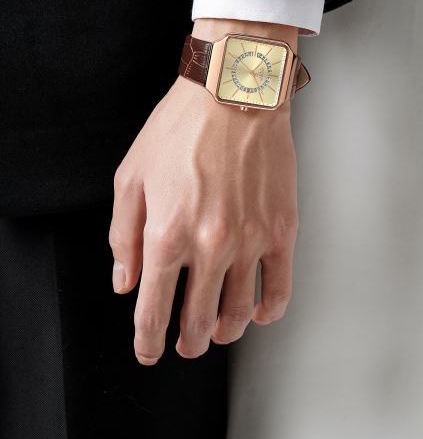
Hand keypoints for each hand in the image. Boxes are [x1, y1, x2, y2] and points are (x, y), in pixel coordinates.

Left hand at [109, 18, 298, 363]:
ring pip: (239, 312)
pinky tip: (259, 312)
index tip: (148, 348)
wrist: (235, 90)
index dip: (148, 340)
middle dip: (187, 342)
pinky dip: (269, 310)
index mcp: (167, 235)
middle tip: (185, 343)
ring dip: (225, 332)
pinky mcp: (282, 228)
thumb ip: (124, 235)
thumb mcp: (132, 175)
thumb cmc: (183, 124)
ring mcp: (251, 240)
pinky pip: (279, 287)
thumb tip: (127, 280)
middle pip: (198, 321)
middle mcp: (210, 246)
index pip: (154, 311)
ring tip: (219, 331)